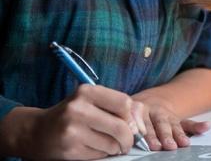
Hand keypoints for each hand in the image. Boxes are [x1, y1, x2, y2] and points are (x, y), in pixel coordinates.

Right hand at [1, 84, 145, 159]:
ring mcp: (72, 131)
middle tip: (127, 142)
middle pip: (121, 127)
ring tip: (108, 144)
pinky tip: (94, 148)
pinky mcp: (69, 150)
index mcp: (86, 92)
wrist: (36, 132)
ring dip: (116, 148)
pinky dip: (103, 154)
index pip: (124, 103)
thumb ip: (116, 106)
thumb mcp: (91, 101)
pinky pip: (100, 155)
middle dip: (129, 138)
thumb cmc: (72, 114)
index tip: (132, 125)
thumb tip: (139, 125)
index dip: (133, 117)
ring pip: (112, 144)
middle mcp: (78, 109)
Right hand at [132, 93, 210, 150]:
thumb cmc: (162, 117)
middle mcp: (154, 112)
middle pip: (161, 125)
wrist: (146, 100)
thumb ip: (192, 126)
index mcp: (167, 115)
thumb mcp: (177, 121)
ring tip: (152, 146)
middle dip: (165, 136)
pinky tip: (129, 133)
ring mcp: (140, 112)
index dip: (179, 135)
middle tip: (168, 146)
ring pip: (144, 124)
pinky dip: (128, 126)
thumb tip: (209, 126)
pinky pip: (127, 121)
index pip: (175, 126)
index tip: (184, 144)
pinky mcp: (127, 113)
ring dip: (148, 135)